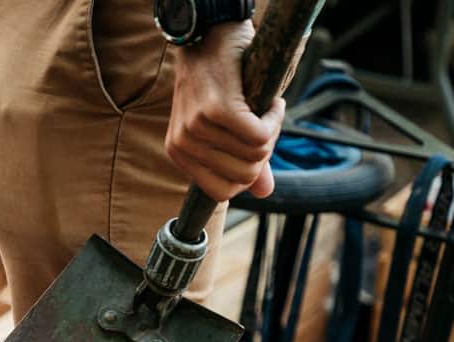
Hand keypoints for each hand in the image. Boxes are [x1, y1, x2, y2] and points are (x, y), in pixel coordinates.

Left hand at [165, 21, 284, 202]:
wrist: (209, 37)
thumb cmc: (216, 82)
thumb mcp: (222, 127)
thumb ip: (242, 160)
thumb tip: (264, 193)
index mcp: (179, 155)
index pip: (222, 192)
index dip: (247, 173)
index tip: (253, 147)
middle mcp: (183, 145)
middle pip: (243, 175)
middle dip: (264, 152)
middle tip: (264, 124)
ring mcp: (197, 128)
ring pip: (255, 154)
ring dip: (271, 131)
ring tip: (265, 110)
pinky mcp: (217, 110)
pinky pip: (260, 136)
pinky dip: (274, 120)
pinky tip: (271, 104)